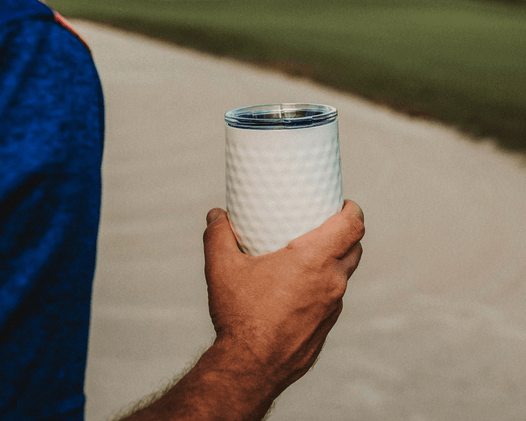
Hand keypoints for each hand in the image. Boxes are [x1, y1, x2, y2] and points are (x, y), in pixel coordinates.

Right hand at [203, 200, 363, 394]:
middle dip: (346, 232)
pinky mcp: (325, 327)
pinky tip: (301, 288)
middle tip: (325, 224)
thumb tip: (216, 214)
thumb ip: (218, 234)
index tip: (344, 203)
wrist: (249, 367)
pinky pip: (332, 298)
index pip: (353, 226)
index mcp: (313, 260)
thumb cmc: (240, 315)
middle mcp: (331, 282)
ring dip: (335, 260)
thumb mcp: (222, 267)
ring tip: (312, 254)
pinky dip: (324, 286)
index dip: (353, 210)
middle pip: (354, 248)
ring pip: (345, 275)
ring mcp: (332, 308)